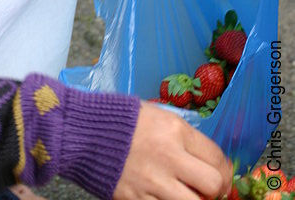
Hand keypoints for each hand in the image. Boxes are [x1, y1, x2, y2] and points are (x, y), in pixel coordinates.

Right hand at [113, 102, 231, 199]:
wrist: (82, 131)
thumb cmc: (120, 119)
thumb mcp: (156, 116)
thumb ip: (181, 136)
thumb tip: (203, 158)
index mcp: (175, 131)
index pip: (217, 158)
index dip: (225, 170)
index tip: (221, 174)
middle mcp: (169, 158)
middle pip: (213, 185)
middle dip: (215, 190)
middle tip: (208, 189)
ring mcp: (153, 183)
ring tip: (185, 194)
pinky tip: (164, 197)